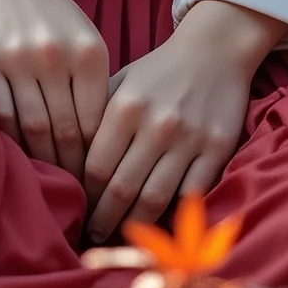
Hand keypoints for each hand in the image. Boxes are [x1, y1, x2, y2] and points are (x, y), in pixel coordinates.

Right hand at [0, 0, 108, 177]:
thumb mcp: (82, 35)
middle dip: (73, 171)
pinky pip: (2, 115)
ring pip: (35, 128)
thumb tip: (101, 136)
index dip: (98, 158)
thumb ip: (92, 80)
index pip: (98, 120)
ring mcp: (22, 61)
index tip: (99, 185)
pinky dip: (12, 142)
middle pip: (68, 131)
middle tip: (78, 202)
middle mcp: (58, 58)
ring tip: (49, 188)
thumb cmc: (46, 9)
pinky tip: (18, 160)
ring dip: (43, 164)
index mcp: (90, 52)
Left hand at [83, 0, 284, 241]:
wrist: (215, 48)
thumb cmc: (160, 70)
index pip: (96, 167)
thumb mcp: (122, 82)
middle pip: (121, 189)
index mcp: (126, 107)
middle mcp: (156, 124)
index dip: (85, 196)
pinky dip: (174, 216)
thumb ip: (98, 118)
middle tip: (92, 237)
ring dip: (133, 226)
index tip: (78, 210)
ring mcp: (188, 139)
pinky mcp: (217, 149)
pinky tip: (160, 227)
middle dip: (103, 220)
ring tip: (119, 239)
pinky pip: (191, 195)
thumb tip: (70, 162)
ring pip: (154, 199)